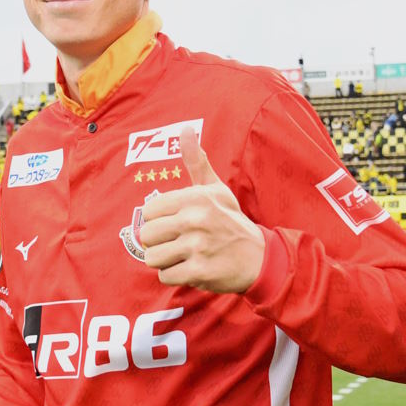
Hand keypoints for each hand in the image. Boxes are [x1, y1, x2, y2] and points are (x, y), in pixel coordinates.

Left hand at [140, 127, 264, 293]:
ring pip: (152, 257)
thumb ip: (196, 162)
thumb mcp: (216, 188)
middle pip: (147, 235)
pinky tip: (189, 267)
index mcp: (195, 198)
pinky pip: (165, 276)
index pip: (149, 211)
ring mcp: (197, 247)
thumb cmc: (231, 221)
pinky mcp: (199, 271)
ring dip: (164, 260)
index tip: (174, 222)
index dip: (158, 220)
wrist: (259, 257)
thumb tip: (185, 129)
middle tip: (177, 241)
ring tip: (182, 254)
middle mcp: (194, 220)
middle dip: (159, 241)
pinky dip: (174, 275)